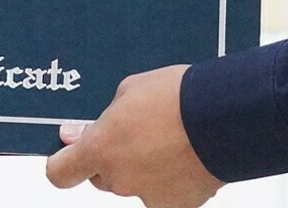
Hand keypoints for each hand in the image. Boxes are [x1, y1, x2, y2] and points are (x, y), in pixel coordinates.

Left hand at [45, 66, 218, 207]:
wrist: (226, 115)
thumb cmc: (178, 96)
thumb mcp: (129, 90)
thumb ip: (100, 119)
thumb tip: (76, 135)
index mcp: (100, 149)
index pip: (60, 173)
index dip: (62, 163)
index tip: (68, 154)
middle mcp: (120, 179)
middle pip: (102, 176)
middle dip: (113, 158)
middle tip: (136, 132)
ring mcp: (149, 195)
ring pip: (135, 184)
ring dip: (143, 168)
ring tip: (169, 139)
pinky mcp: (179, 205)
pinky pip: (165, 193)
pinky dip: (171, 179)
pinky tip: (185, 156)